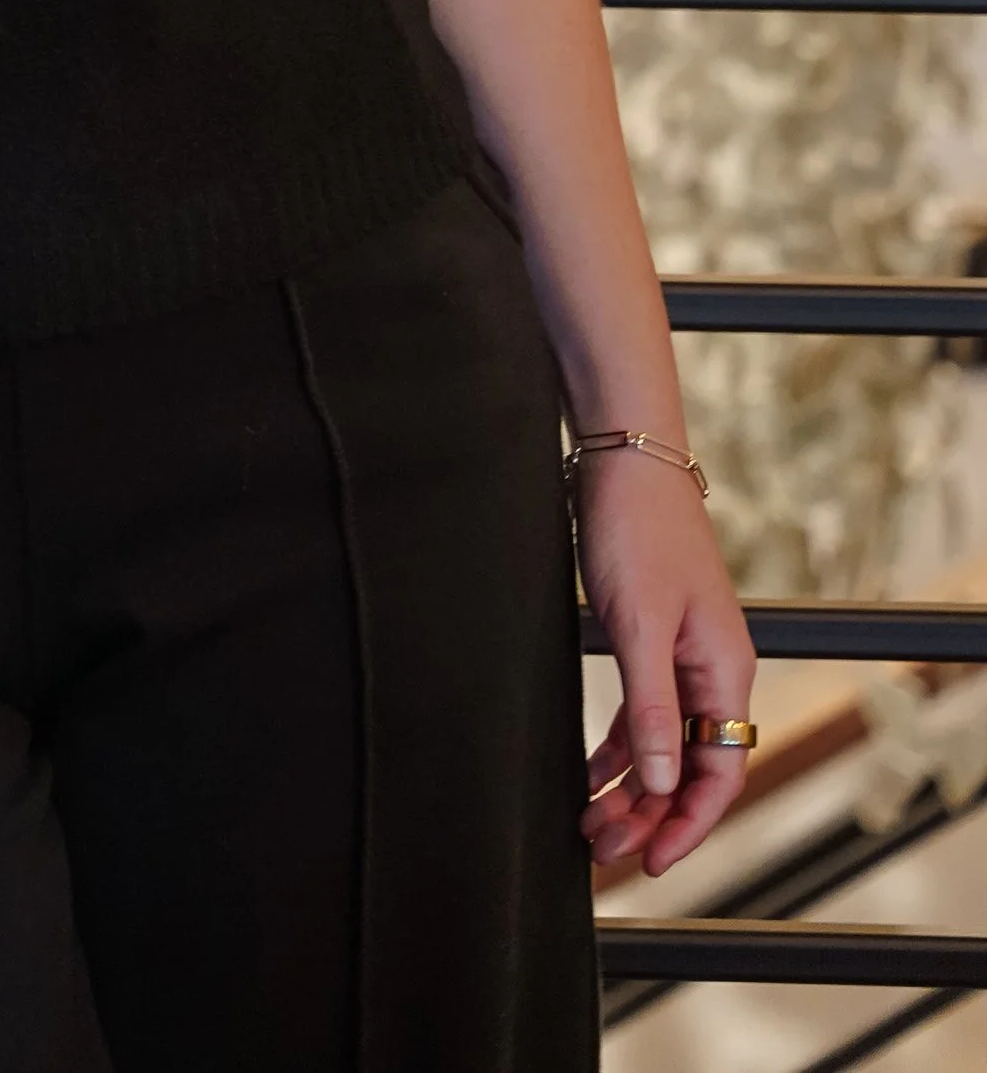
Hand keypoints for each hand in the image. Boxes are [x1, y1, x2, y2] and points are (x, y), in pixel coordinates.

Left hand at [576, 448, 756, 877]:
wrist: (625, 456)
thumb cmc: (637, 528)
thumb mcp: (639, 625)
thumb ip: (650, 706)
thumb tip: (658, 779)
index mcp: (725, 670)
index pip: (719, 772)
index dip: (686, 823)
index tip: (650, 860)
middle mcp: (713, 669)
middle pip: (689, 765)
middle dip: (649, 813)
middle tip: (602, 848)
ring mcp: (684, 654)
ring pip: (663, 743)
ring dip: (631, 785)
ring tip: (591, 822)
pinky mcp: (653, 637)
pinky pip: (643, 711)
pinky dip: (619, 746)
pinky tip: (591, 771)